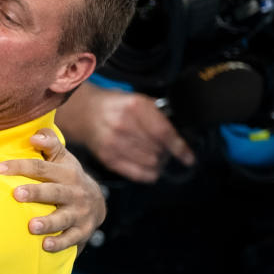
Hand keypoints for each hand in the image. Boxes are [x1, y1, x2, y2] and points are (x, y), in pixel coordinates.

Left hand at [0, 128, 105, 252]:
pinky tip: (45, 246)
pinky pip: (71, 238)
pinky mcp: (83, 231)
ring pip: (63, 217)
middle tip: (16, 194)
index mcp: (65, 171)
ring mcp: (79, 212)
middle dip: (35, 193)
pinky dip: (59, 243)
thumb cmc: (67, 177)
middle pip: (53, 191)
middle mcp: (74, 191)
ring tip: (31, 226)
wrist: (97, 203)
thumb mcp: (62, 157)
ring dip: (47, 222)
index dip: (19, 166)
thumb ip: (48, 142)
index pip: (40, 167)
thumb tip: (33, 135)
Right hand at [58, 84, 194, 182]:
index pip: (164, 133)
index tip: (188, 158)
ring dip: (158, 163)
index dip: (179, 148)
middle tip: (166, 151)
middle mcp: (123, 125)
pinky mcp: (107, 157)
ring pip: (149, 163)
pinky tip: (150, 169)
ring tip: (156, 157)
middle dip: (167, 154)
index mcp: (135, 107)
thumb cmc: (116, 106)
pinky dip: (148, 174)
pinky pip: (136, 173)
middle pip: (158, 150)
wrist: (85, 113)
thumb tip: (178, 136)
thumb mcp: (138, 99)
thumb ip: (158, 114)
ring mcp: (113, 143)